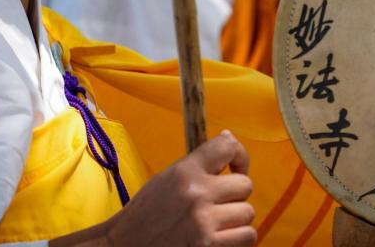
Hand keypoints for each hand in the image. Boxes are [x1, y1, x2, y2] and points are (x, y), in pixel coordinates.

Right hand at [106, 130, 255, 245]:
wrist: (126, 245)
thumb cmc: (146, 213)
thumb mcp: (168, 178)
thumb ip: (199, 163)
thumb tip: (229, 138)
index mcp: (185, 171)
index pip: (227, 147)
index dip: (240, 156)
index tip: (236, 167)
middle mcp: (197, 193)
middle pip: (245, 185)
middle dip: (236, 194)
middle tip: (220, 202)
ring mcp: (204, 222)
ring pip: (248, 213)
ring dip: (237, 219)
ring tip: (218, 222)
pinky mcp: (210, 246)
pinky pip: (247, 236)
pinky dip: (238, 239)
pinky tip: (221, 237)